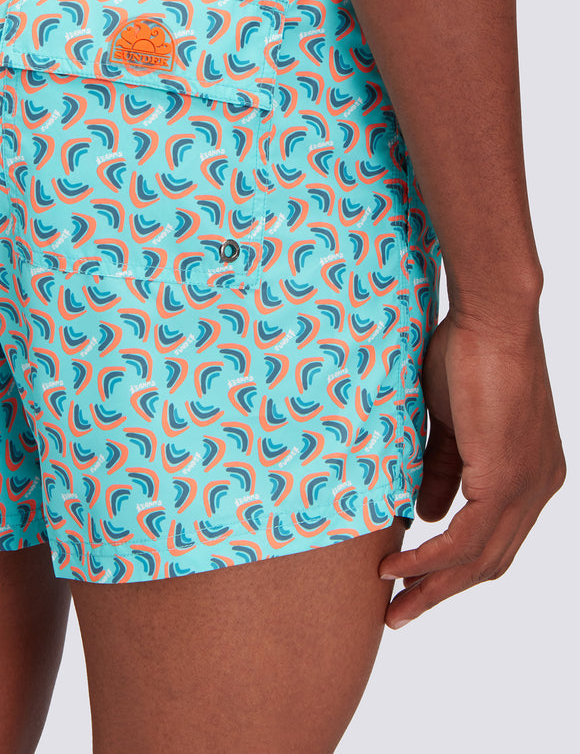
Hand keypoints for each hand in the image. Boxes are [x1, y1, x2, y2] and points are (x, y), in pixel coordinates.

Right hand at [378, 303, 565, 628]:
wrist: (491, 319)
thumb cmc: (468, 354)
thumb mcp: (450, 424)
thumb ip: (441, 470)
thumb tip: (423, 515)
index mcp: (530, 474)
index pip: (495, 538)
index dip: (455, 565)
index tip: (415, 581)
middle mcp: (538, 489)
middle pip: (491, 561)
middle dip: (442, 592)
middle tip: (401, 612)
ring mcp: (527, 488)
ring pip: (479, 559)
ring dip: (433, 586)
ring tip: (394, 603)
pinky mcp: (506, 480)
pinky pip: (466, 538)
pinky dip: (431, 559)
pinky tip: (402, 568)